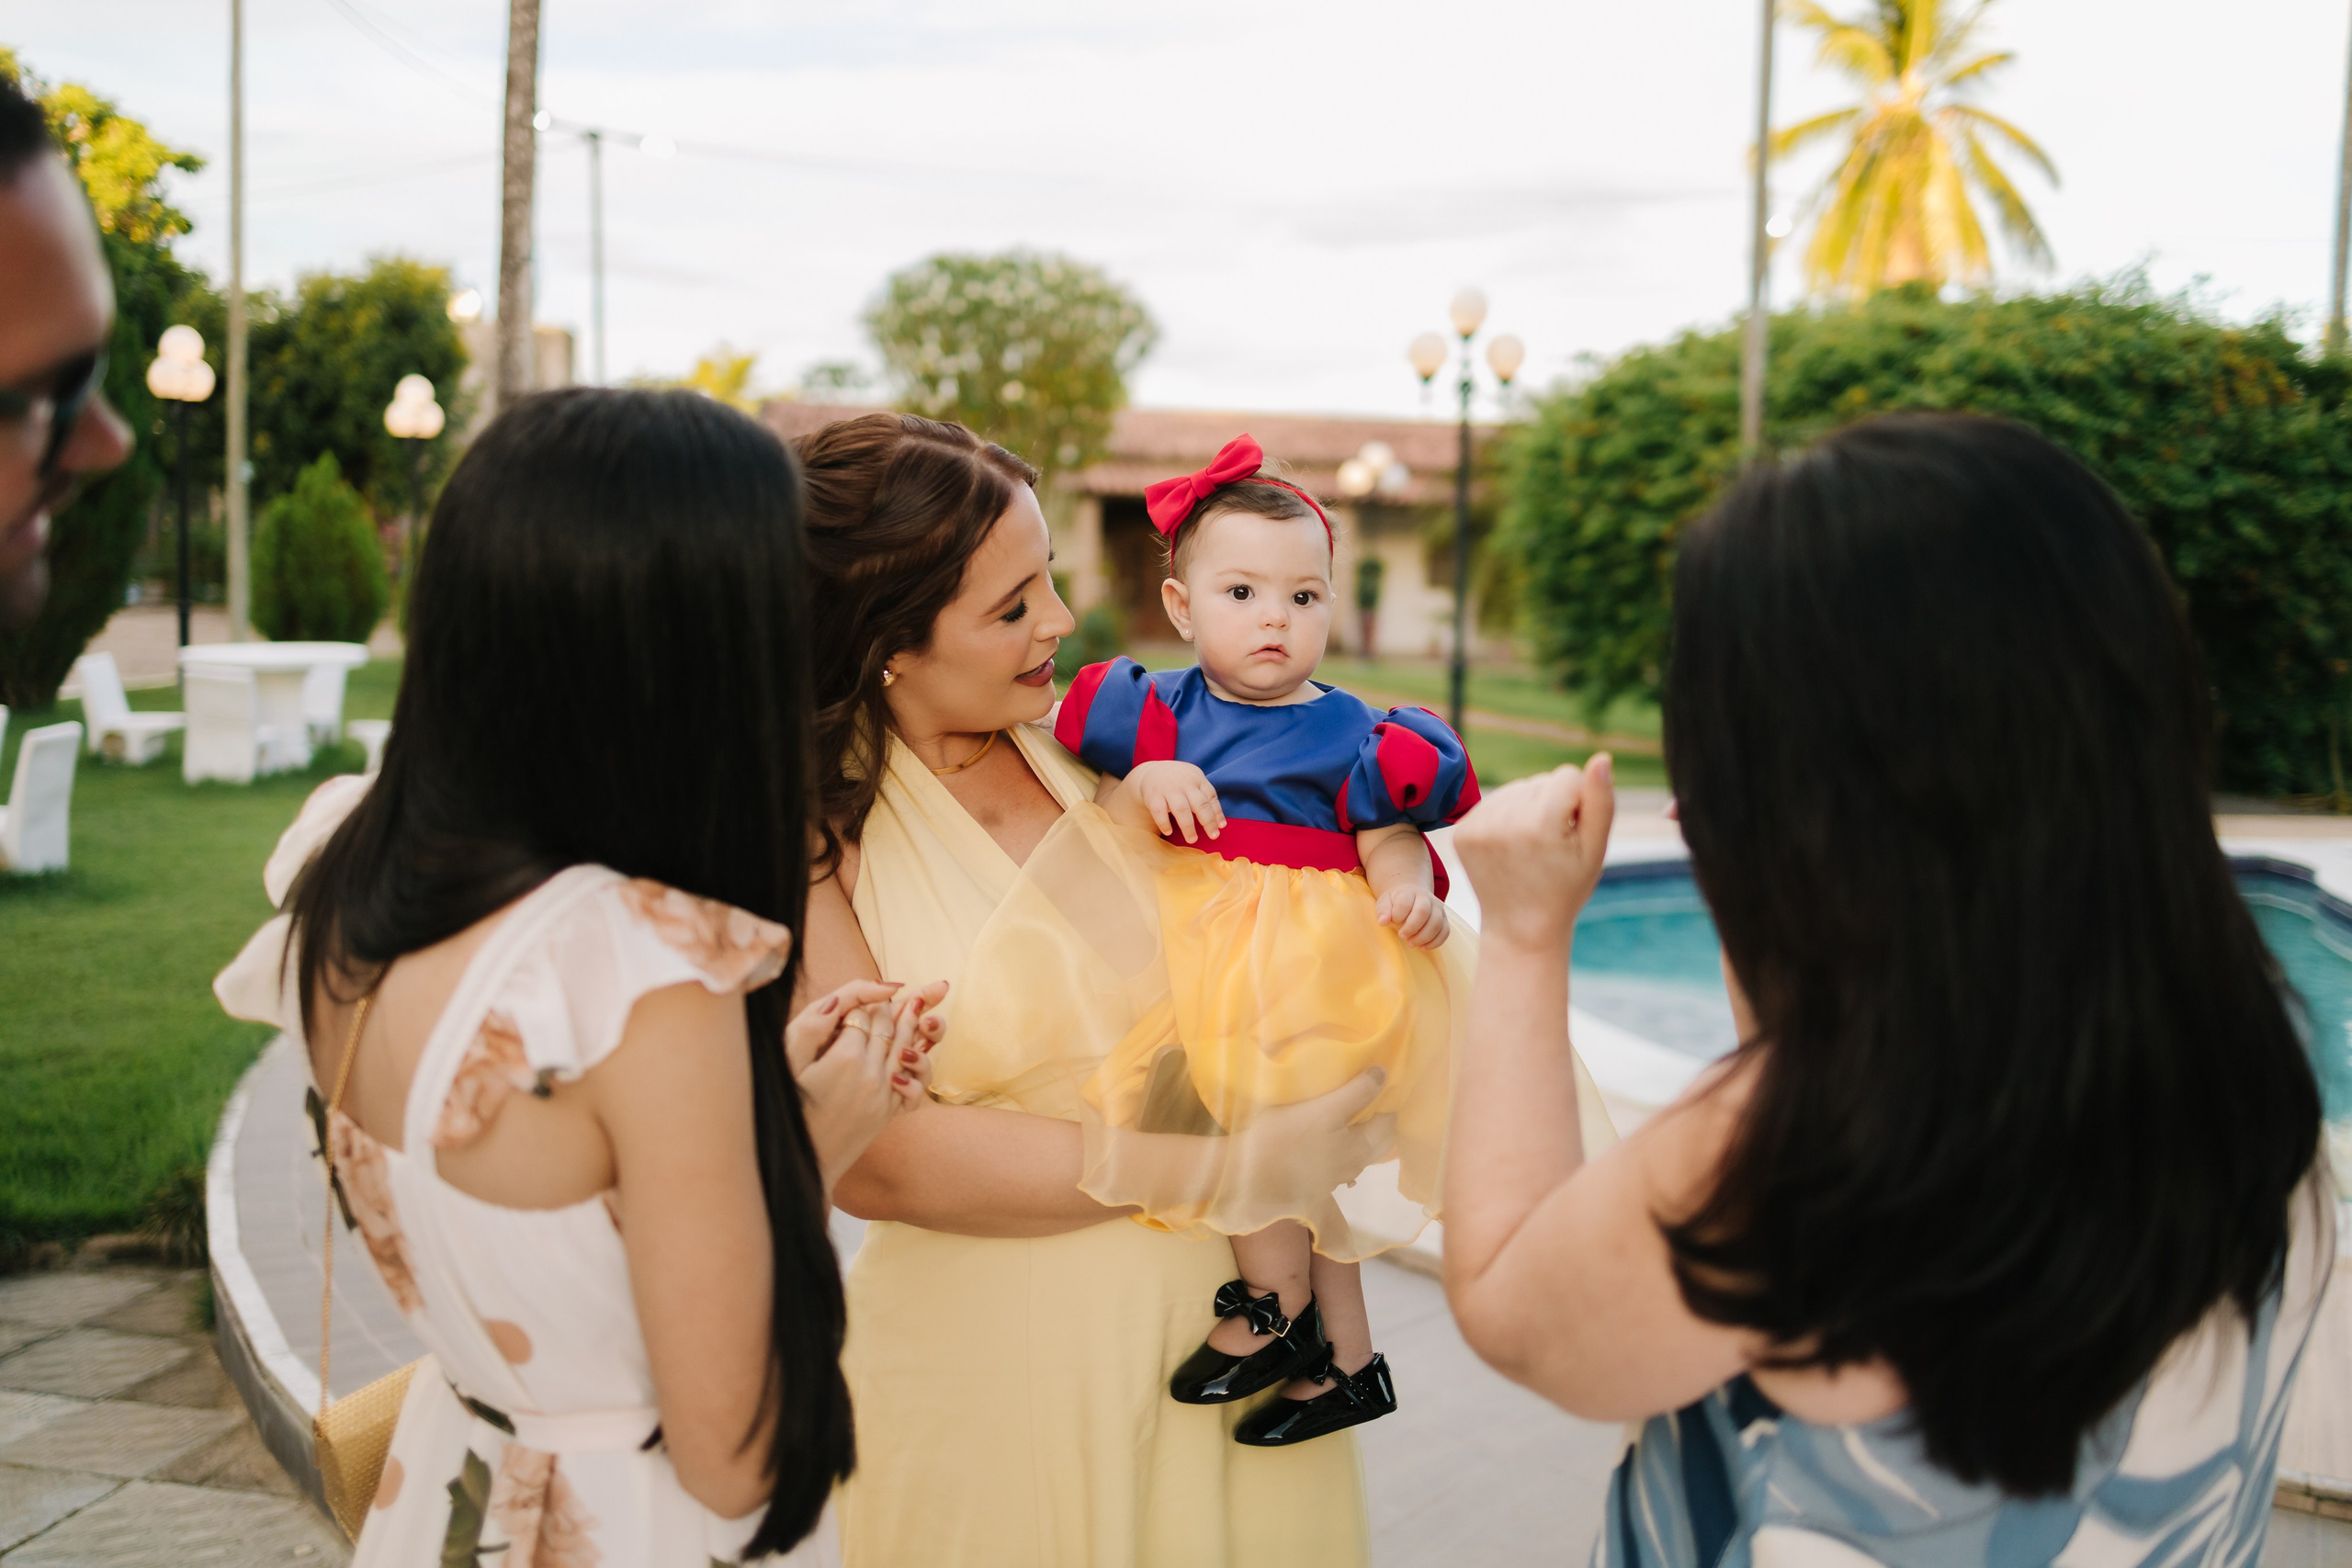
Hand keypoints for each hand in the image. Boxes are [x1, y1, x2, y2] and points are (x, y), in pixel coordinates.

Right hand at [789, 980, 946, 1191]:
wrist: (801, 1162)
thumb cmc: (786, 1109)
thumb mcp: (789, 1063)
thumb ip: (812, 1027)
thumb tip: (840, 1001)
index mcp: (845, 1057)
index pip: (862, 1015)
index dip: (863, 1001)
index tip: (868, 992)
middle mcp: (871, 1074)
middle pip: (888, 1029)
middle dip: (896, 1006)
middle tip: (909, 990)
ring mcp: (883, 1094)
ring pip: (904, 1049)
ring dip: (912, 1026)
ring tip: (920, 1007)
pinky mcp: (887, 1111)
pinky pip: (909, 1078)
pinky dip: (915, 1059)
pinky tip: (914, 1047)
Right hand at [1125, 760, 1224, 843]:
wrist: (1151, 771)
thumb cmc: (1179, 782)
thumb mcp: (1194, 782)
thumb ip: (1206, 799)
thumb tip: (1220, 824)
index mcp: (1197, 779)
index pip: (1211, 796)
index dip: (1217, 813)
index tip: (1221, 827)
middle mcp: (1184, 783)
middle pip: (1199, 804)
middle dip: (1208, 821)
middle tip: (1213, 836)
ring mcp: (1168, 789)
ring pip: (1181, 809)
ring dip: (1188, 826)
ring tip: (1192, 839)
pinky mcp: (1153, 795)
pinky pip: (1159, 811)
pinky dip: (1164, 823)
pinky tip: (1169, 832)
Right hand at [1227, 1068, 1396, 1196]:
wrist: (1248, 1175)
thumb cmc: (1285, 1137)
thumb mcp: (1322, 1108)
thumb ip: (1356, 1092)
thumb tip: (1383, 1073)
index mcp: (1360, 1148)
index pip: (1389, 1122)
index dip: (1387, 1100)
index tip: (1377, 1082)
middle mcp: (1352, 1167)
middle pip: (1379, 1142)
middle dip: (1378, 1120)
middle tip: (1365, 1096)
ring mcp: (1333, 1179)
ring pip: (1359, 1154)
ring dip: (1360, 1135)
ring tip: (1346, 1114)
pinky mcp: (1315, 1184)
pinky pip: (1339, 1163)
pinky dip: (1341, 1148)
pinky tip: (1324, 1137)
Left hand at [1375, 885, 1449, 947]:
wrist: (1412, 896)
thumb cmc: (1396, 902)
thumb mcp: (1385, 902)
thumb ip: (1383, 911)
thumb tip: (1383, 922)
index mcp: (1410, 892)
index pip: (1405, 902)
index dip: (1398, 915)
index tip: (1392, 922)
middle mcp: (1427, 898)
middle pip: (1423, 912)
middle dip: (1412, 927)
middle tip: (1402, 936)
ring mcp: (1438, 908)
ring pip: (1436, 923)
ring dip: (1423, 937)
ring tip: (1411, 943)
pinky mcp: (1444, 919)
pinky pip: (1445, 932)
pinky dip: (1435, 942)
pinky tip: (1422, 947)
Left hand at [1454, 754, 1614, 951]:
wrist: (1520, 927)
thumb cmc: (1565, 889)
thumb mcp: (1595, 850)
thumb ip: (1601, 801)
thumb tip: (1602, 758)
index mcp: (1540, 823)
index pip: (1568, 776)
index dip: (1578, 805)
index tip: (1571, 837)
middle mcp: (1504, 820)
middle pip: (1541, 781)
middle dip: (1553, 806)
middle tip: (1550, 848)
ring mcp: (1478, 825)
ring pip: (1518, 789)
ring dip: (1528, 810)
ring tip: (1531, 848)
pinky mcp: (1463, 830)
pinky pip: (1495, 802)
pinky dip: (1506, 818)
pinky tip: (1511, 847)